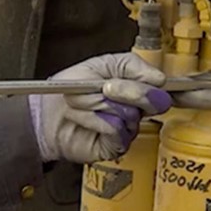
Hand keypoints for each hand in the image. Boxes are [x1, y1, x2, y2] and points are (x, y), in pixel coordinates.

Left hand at [29, 53, 172, 163]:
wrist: (47, 112)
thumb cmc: (70, 87)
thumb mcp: (100, 64)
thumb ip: (131, 65)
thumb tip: (159, 78)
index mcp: (137, 87)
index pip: (163, 86)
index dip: (159, 84)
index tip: (154, 80)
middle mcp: (137, 109)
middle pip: (154, 101)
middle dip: (128, 91)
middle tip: (106, 88)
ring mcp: (128, 128)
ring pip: (131, 115)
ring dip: (102, 106)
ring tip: (84, 103)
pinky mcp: (116, 146)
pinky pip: (118, 131)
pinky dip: (99, 122)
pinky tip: (85, 119)